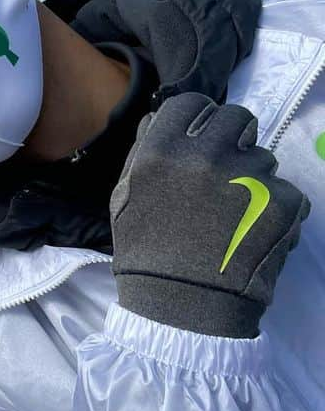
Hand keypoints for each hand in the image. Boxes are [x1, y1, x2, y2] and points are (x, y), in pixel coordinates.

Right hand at [110, 92, 310, 338]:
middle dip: (233, 138)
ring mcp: (248, 178)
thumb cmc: (145, 250)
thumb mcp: (124, 196)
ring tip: (237, 211)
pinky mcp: (282, 203)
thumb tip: (161, 119)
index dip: (199, 117)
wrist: (182, 307)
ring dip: (254, 176)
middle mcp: (204, 155)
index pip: (192, 102)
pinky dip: (275, 209)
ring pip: (264, 155)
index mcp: (161, 150)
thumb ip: (143, 151)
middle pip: (237, 117)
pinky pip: (287, 190)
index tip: (200, 136)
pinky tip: (254, 231)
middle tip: (225, 168)